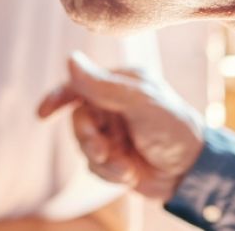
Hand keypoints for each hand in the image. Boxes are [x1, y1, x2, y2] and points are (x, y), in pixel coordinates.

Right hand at [39, 51, 205, 199]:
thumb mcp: (140, 102)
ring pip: (83, 146)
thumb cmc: (173, 128)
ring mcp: (112, 133)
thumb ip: (103, 85)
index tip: (42, 114)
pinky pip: (93, 166)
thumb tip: (70, 60)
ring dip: (101, 160)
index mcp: (120, 84)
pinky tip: (129, 174)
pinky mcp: (113, 158)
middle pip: (78, 119)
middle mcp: (113, 106)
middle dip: (87, 138)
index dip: (58, 98)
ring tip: (125, 168)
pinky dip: (108, 172)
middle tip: (102, 150)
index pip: (80, 85)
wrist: (192, 172)